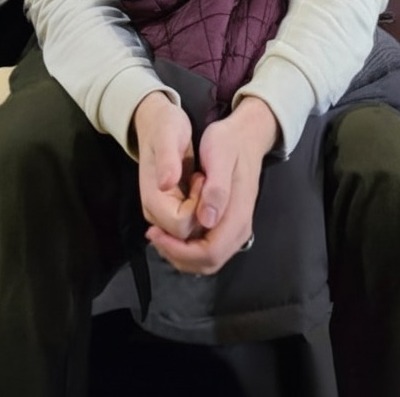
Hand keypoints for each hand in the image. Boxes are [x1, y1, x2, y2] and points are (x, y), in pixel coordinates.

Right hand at [134, 92, 201, 242]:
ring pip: (191, 239)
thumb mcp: (169, 134)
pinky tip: (204, 192)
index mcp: (153, 200)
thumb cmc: (165, 126)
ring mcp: (162, 217)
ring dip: (204, 217)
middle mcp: (155, 215)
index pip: (182, 227)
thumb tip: (167, 183)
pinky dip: (203, 218)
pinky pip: (192, 231)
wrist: (157, 123)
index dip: (198, 207)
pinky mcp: (172, 214)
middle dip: (203, 215)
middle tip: (203, 181)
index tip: (201, 178)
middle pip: (187, 238)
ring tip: (203, 184)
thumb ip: (168, 160)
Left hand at [145, 96, 278, 275]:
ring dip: (180, 253)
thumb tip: (206, 220)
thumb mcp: (219, 154)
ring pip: (207, 260)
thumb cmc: (229, 142)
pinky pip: (208, 249)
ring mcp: (236, 229)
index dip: (179, 250)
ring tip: (159, 232)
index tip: (155, 232)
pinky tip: (171, 230)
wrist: (246, 136)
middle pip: (207, 263)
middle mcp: (240, 230)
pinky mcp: (229, 225)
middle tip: (154, 234)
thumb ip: (216, 188)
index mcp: (237, 216)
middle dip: (177, 255)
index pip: (209, 253)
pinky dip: (187, 247)